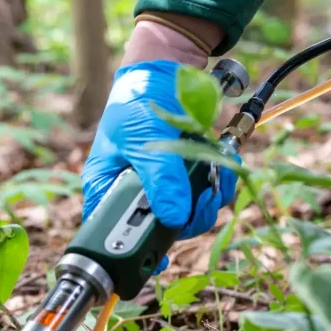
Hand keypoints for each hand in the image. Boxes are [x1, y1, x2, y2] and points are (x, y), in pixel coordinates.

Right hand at [80, 60, 238, 270]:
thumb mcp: (142, 139)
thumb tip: (174, 218)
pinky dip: (219, 184)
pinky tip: (222, 167)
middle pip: (160, 231)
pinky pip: (208, 195)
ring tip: (212, 176)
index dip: (134, 252)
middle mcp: (134, 194)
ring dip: (207, 200)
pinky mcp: (189, 176)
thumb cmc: (138, 101)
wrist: (168, 69)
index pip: (113, 235)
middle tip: (197, 201)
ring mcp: (164, 186)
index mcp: (108, 188)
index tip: (159, 261)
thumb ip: (158, 178)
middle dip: (185, 220)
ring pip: (188, 216)